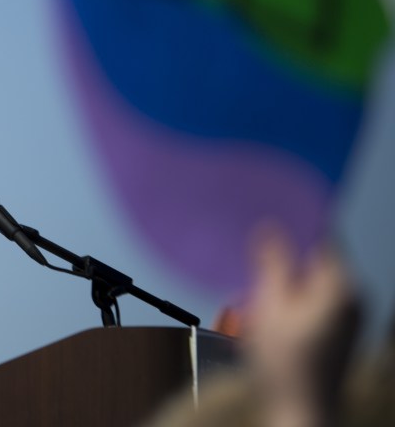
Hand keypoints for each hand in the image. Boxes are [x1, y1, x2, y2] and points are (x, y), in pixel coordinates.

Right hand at [244, 224, 361, 426]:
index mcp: (341, 286)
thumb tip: (271, 230)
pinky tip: (271, 298)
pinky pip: (318, 296)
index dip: (296, 217)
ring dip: (289, 271)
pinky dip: (296, 291)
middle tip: (254, 239)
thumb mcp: (269, 306)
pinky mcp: (342, 331)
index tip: (271, 203)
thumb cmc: (284, 363)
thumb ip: (272, 264)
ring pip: (316, 277)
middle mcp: (353, 297)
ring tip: (256, 270)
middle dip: (288, 247)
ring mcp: (351, 316)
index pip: (323, 235)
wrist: (300, 411)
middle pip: (319, 256)